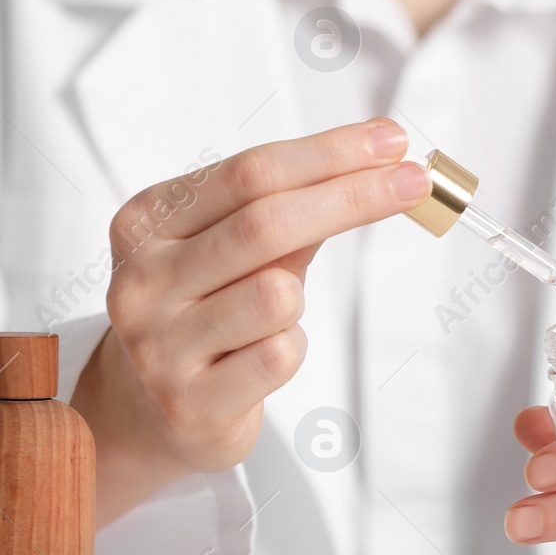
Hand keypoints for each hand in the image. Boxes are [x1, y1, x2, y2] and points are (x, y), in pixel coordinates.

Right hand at [72, 119, 429, 524]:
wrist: (144, 415)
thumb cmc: (202, 315)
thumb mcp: (229, 252)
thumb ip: (289, 212)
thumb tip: (378, 165)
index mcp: (146, 223)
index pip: (250, 173)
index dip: (328, 153)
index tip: (390, 139)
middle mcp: (140, 280)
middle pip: (265, 223)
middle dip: (352, 196)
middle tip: (415, 182)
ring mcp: (158, 346)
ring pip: (278, 295)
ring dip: (298, 298)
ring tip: (270, 317)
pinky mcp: (189, 404)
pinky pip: (281, 355)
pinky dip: (289, 348)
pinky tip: (255, 360)